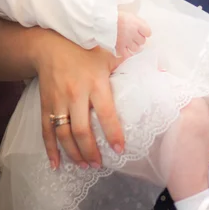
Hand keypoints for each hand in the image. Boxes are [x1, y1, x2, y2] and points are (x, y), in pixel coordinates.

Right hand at [33, 29, 124, 168]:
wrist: (50, 44)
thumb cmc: (85, 48)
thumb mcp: (110, 52)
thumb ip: (132, 61)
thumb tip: (163, 68)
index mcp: (95, 82)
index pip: (105, 113)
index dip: (113, 133)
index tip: (119, 149)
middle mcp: (75, 94)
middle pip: (81, 130)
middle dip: (90, 151)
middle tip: (99, 165)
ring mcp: (58, 101)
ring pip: (63, 134)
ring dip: (74, 153)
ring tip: (84, 165)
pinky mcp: (45, 104)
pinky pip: (46, 130)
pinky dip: (50, 149)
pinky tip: (56, 164)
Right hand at [116, 11, 150, 58]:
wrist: (102, 20)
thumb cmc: (115, 16)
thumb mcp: (129, 14)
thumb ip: (137, 21)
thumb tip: (144, 28)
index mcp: (136, 24)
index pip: (148, 32)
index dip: (145, 32)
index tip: (142, 31)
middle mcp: (132, 33)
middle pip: (142, 41)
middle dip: (139, 39)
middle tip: (134, 36)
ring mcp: (126, 41)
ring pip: (136, 48)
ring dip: (134, 46)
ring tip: (130, 43)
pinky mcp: (119, 47)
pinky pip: (126, 54)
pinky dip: (127, 53)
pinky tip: (126, 50)